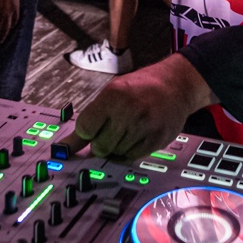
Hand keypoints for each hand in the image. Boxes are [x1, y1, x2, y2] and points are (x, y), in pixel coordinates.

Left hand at [57, 55, 213, 161]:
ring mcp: (143, 128)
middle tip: (111, 129)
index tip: (91, 129)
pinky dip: (128, 152)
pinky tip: (135, 137)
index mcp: (113, 95)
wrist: (177, 85)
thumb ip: (91, 118)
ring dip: (116, 147)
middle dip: (100, 142)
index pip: (84, 128)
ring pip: (115, 154)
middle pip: (99, 146)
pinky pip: (131, 157)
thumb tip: (66, 145)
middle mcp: (128, 112)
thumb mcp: (113, 92)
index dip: (85, 133)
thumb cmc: (142, 87)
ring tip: (127, 129)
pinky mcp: (156, 141)